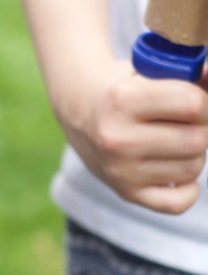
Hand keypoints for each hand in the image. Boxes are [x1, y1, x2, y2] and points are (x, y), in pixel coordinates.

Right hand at [57, 60, 207, 213]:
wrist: (79, 112)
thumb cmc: (124, 90)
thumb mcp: (148, 71)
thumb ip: (190, 74)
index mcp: (120, 100)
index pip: (193, 104)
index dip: (202, 100)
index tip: (189, 100)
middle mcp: (116, 138)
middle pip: (196, 140)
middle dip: (199, 128)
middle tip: (183, 121)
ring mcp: (119, 169)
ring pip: (192, 168)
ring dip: (192, 154)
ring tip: (172, 140)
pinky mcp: (125, 192)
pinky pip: (178, 203)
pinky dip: (187, 187)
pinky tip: (174, 168)